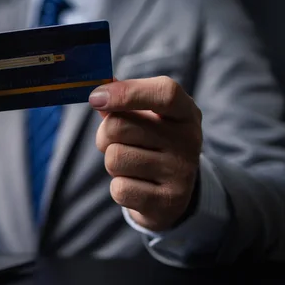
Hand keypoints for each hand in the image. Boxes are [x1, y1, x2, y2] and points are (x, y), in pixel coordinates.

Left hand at [90, 76, 201, 230]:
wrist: (172, 195)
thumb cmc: (152, 146)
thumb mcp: (147, 119)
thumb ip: (123, 100)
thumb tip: (99, 82)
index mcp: (185, 112)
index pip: (164, 93)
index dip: (126, 92)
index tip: (95, 97)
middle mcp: (189, 140)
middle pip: (120, 126)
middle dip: (105, 135)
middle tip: (117, 143)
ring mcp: (181, 173)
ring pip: (114, 158)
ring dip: (111, 163)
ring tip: (131, 165)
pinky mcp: (168, 202)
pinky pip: (119, 189)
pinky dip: (119, 188)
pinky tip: (136, 186)